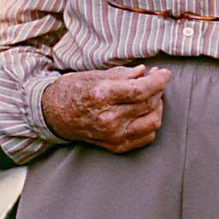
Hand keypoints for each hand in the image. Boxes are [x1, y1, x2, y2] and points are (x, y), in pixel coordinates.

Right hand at [41, 64, 171, 152]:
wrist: (54, 115)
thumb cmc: (73, 91)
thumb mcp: (95, 75)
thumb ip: (123, 74)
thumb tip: (146, 72)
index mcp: (102, 96)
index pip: (141, 89)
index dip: (159, 81)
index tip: (165, 74)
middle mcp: (109, 118)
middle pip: (149, 104)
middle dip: (158, 90)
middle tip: (157, 81)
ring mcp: (113, 135)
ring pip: (153, 122)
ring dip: (157, 107)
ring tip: (152, 97)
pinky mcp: (116, 146)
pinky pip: (146, 137)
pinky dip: (151, 123)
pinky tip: (145, 113)